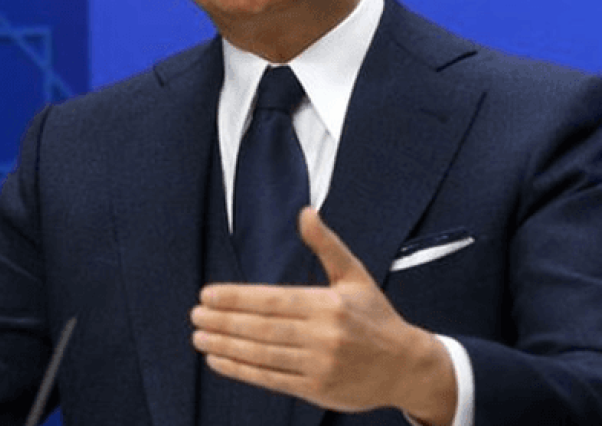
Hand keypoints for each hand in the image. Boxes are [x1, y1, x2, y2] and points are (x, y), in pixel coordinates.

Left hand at [190, 207, 455, 424]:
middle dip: (223, 322)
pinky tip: (218, 360)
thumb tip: (304, 211)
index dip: (236, 299)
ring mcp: (320, 365)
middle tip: (194, 316)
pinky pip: (271, 379)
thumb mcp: (356, 276)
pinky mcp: (317, 389)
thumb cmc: (375, 317)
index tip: (206, 295)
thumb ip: (326, 245)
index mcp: (329, 305)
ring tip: (199, 337)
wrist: (407, 367)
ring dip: (226, 347)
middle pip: (262, 329)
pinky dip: (241, 370)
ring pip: (262, 355)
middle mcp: (324, 336)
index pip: (272, 301)